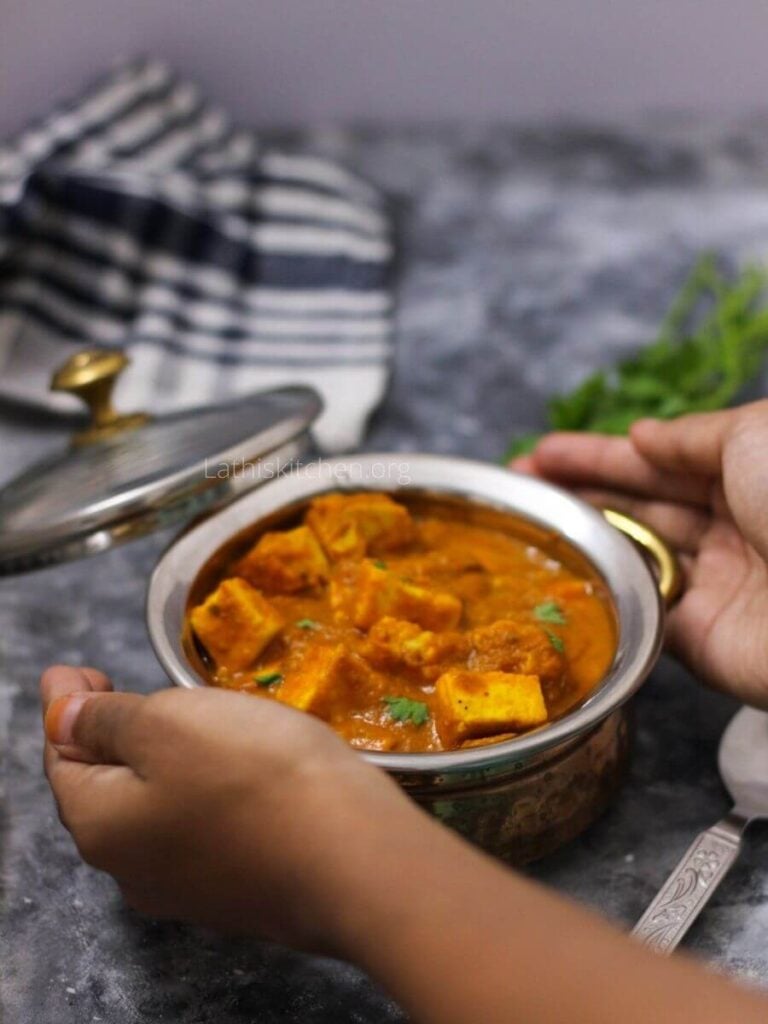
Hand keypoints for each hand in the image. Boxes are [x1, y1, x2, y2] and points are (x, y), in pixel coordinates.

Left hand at [40, 665, 421, 950]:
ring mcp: (193, 890)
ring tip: (190, 722)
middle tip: (132, 690)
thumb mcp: (167, 724)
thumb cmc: (253, 774)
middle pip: (107, 791)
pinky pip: (207, 830)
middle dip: (114, 739)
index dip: (67, 709)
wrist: (355, 856)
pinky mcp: (244, 891)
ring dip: (164, 765)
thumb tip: (60, 718)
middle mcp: (135, 872)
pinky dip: (206, 792)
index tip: (84, 671)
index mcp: (101, 827)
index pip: (62, 760)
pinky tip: (236, 767)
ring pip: (160, 812)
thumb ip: (106, 720)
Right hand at [511, 402, 767, 708]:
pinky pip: (639, 614)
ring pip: (630, 557)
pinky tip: (559, 577)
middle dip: (575, 493)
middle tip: (516, 486)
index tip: (542, 452)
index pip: (656, 462)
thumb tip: (642, 434)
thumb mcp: (752, 437)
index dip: (597, 455)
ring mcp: (714, 585)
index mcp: (746, 475)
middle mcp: (729, 529)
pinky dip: (602, 596)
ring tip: (523, 522)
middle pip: (637, 507)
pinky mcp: (699, 640)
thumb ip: (690, 437)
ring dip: (578, 540)